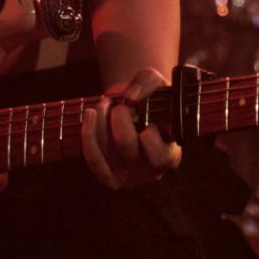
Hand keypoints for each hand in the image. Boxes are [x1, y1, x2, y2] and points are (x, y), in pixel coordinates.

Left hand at [81, 67, 180, 190]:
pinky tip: (91, 114)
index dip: (149, 130)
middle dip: (120, 114)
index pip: (160, 153)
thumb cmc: (152, 100)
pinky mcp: (110, 176)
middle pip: (125, 143)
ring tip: (106, 103)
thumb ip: (148, 82)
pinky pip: (93, 158)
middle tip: (123, 104)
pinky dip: (88, 133)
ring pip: (105, 147)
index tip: (146, 112)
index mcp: (170, 155)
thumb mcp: (157, 84)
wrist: (137, 111)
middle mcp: (151, 171)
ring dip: (100, 118)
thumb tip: (131, 97)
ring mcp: (130, 176)